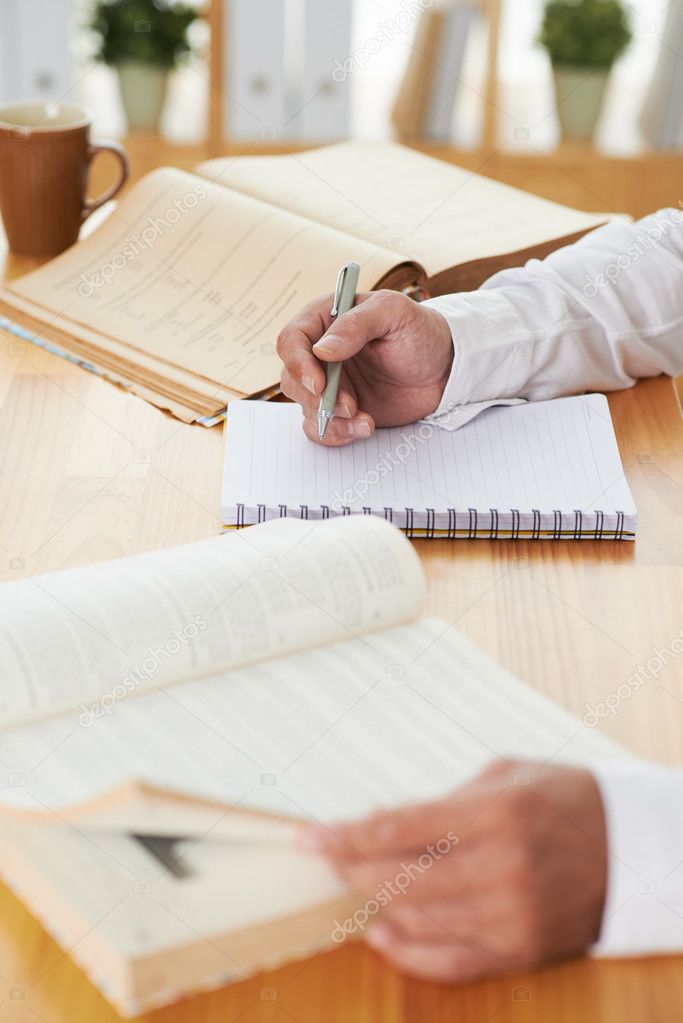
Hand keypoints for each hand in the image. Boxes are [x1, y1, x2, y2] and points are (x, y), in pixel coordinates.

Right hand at [276, 290, 452, 445]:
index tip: (318, 383)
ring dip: (331, 419)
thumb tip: (322, 350)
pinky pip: (321, 428)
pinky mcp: (340, 410)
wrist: (444, 370)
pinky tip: (364, 427)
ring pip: (305, 407)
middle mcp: (320, 353)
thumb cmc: (421, 333)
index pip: (291, 340)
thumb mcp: (395, 313)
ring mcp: (329, 384)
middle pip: (292, 378)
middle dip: (317, 398)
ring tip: (366, 420)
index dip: (298, 363)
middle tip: (350, 406)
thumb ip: (357, 324)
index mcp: (325, 320)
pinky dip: (337, 434)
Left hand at [300, 760, 606, 981]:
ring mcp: (512, 917)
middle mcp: (502, 869)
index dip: (346, 835)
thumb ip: (444, 800)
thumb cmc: (565, 797)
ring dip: (372, 905)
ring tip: (350, 886)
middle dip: (350, 868)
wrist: (634, 848)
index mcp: (497, 814)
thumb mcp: (506, 775)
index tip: (310, 836)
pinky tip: (381, 934)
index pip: (399, 829)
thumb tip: (380, 820)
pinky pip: (449, 962)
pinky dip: (407, 951)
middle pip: (398, 878)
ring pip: (416, 921)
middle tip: (326, 857)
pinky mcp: (521, 951)